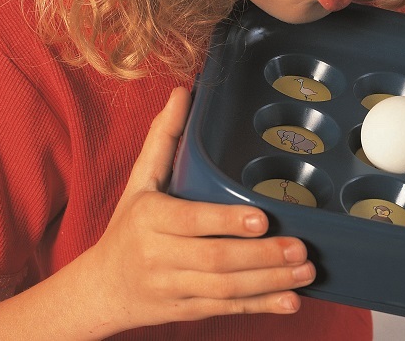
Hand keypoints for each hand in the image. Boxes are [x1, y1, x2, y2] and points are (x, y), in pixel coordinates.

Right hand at [86, 87, 314, 332]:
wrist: (100, 289)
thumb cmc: (126, 226)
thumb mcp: (139, 180)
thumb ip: (163, 138)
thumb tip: (181, 93)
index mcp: (150, 219)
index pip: (192, 220)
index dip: (227, 222)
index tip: (262, 219)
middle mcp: (160, 256)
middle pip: (215, 259)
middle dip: (261, 256)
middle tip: (299, 247)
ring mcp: (174, 288)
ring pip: (225, 289)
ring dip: (269, 282)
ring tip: (304, 270)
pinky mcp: (187, 311)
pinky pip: (226, 309)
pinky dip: (260, 306)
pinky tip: (290, 301)